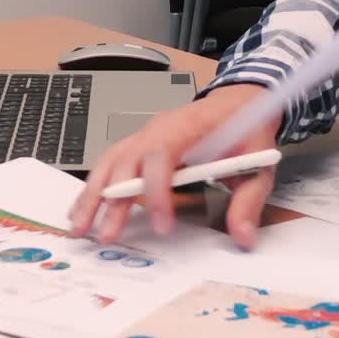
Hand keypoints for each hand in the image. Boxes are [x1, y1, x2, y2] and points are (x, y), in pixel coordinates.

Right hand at [69, 84, 280, 248]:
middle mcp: (160, 127)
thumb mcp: (259, 161)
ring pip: (111, 160)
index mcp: (189, 126)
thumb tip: (242, 237)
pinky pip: (112, 161)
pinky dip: (95, 184)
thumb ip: (249, 200)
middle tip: (105, 234)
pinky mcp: (142, 143)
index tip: (162, 225)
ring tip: (79, 226)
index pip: (161, 155)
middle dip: (112, 199)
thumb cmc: (246, 126)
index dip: (157, 191)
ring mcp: (147, 133)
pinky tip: (84, 207)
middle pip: (126, 160)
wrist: (240, 101)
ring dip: (93, 194)